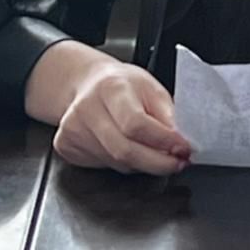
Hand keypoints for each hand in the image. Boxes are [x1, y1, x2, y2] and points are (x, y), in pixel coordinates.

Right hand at [34, 45, 191, 174]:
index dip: (163, 141)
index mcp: (112, 87)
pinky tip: (129, 149)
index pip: (136, 123)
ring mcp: (72, 129)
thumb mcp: (152, 88)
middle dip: (157, 163)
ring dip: (142, 164)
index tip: (183, 148)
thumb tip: (181, 141)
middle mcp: (87, 108)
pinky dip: (124, 164)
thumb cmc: (123, 85)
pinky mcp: (65, 146)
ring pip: (115, 162)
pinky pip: (103, 165)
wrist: (89, 84)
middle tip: (177, 163)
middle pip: (124, 150)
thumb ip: (167, 114)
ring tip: (154, 153)